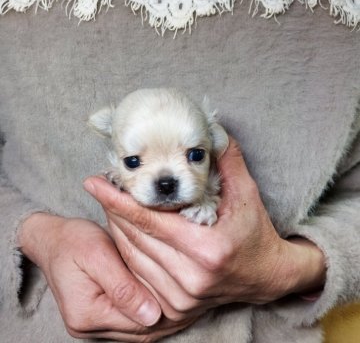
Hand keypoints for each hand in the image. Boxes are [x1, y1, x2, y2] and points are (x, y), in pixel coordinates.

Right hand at [18, 213, 195, 341]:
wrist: (53, 241)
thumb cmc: (74, 242)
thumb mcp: (97, 256)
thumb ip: (122, 287)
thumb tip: (152, 315)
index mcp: (87, 314)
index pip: (137, 321)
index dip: (167, 307)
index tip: (190, 289)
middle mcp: (90, 327)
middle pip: (142, 330)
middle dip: (171, 314)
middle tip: (196, 295)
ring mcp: (96, 325)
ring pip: (141, 329)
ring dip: (165, 315)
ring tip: (189, 297)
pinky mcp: (101, 317)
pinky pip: (134, 322)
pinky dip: (152, 312)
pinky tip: (169, 298)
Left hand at [84, 137, 325, 321]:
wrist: (266, 276)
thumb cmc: (256, 232)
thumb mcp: (247, 193)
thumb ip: (228, 160)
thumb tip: (213, 130)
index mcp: (207, 247)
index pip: (149, 220)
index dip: (118, 200)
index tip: (93, 183)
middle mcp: (191, 276)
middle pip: (135, 239)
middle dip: (113, 211)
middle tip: (100, 189)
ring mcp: (182, 296)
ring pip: (132, 258)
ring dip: (116, 230)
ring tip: (110, 206)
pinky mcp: (177, 307)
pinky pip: (138, 275)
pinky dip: (126, 252)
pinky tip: (123, 233)